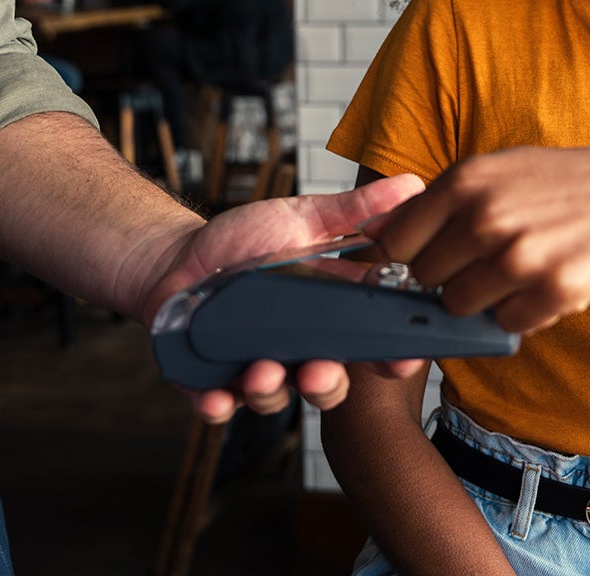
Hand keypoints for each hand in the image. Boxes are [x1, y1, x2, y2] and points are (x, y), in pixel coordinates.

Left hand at [143, 174, 426, 423]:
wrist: (177, 258)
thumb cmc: (244, 241)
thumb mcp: (302, 218)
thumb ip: (355, 211)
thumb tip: (412, 185)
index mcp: (328, 317)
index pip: (371, 344)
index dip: (392, 356)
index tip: (403, 359)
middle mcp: (299, 351)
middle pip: (328, 385)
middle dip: (326, 384)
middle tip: (318, 370)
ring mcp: (258, 371)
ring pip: (275, 399)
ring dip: (270, 391)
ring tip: (259, 371)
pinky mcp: (214, 384)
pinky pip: (219, 405)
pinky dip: (217, 405)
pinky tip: (213, 397)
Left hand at [365, 147, 589, 332]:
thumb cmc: (566, 185)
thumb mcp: (501, 170)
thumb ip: (443, 199)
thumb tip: (379, 233)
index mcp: (466, 180)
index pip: (396, 242)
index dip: (411, 256)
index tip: (431, 259)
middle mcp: (486, 216)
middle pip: (425, 279)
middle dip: (448, 279)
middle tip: (488, 264)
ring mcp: (519, 256)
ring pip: (459, 307)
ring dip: (484, 299)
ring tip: (520, 272)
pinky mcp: (553, 292)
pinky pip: (505, 324)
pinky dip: (520, 314)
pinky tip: (547, 285)